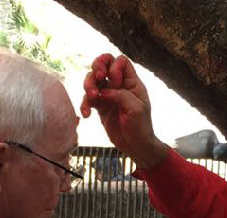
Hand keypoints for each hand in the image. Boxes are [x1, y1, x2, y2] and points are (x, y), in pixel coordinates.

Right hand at [81, 54, 169, 168]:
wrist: (135, 146)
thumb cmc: (141, 126)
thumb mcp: (136, 108)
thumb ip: (120, 95)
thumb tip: (102, 91)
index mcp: (132, 82)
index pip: (121, 61)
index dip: (115, 67)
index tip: (116, 83)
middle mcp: (119, 85)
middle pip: (103, 65)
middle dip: (97, 67)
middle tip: (99, 78)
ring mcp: (108, 95)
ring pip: (93, 80)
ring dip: (88, 85)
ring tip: (92, 97)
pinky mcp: (100, 106)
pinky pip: (88, 99)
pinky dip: (84, 104)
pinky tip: (86, 114)